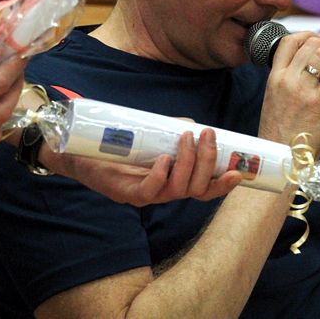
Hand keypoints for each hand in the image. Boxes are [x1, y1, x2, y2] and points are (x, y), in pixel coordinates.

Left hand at [40, 128, 242, 206]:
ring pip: (177, 189)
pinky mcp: (125, 193)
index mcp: (173, 180)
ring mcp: (145, 194)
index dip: (223, 184)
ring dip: (187, 162)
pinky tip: (163, 160)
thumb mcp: (153, 133)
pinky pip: (149, 191)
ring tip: (186, 137)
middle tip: (207, 135)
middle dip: (207, 162)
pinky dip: (160, 175)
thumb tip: (195, 125)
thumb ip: (174, 130)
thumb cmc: (119, 141)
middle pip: (196, 188)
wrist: (81, 148)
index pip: (204, 189)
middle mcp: (163, 191)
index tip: (238, 171)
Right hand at [257, 32, 319, 149]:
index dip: (306, 36)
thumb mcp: (274, 102)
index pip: (288, 42)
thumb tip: (307, 76)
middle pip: (309, 44)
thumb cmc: (278, 136)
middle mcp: (286, 80)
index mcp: (274, 79)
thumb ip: (286, 86)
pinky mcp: (318, 103)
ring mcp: (301, 90)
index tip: (318, 40)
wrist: (279, 159)